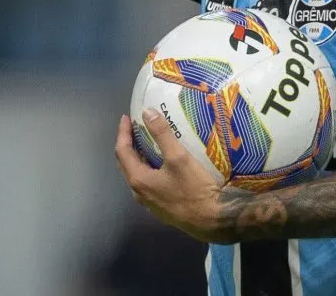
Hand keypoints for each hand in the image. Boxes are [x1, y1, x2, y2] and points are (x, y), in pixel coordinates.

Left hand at [115, 109, 227, 241]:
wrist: (213, 221)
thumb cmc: (194, 189)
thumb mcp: (178, 157)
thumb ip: (162, 134)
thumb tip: (147, 113)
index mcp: (139, 180)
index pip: (122, 152)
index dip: (123, 132)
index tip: (127, 117)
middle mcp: (140, 193)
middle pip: (127, 164)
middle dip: (129, 144)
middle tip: (136, 127)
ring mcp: (150, 202)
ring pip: (139, 174)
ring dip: (140, 156)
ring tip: (149, 141)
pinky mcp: (162, 207)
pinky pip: (149, 182)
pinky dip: (150, 167)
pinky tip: (162, 163)